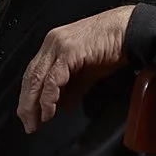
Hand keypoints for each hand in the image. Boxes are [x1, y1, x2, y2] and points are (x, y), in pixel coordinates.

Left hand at [17, 5, 135, 132]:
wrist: (128, 31)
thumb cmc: (112, 47)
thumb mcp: (87, 72)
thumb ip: (72, 88)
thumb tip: (61, 106)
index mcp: (53, 45)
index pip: (32, 74)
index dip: (28, 96)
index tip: (30, 115)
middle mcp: (51, 43)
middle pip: (30, 77)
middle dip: (26, 104)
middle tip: (28, 124)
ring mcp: (58, 46)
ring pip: (37, 78)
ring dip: (34, 104)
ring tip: (37, 121)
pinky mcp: (68, 51)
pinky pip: (53, 78)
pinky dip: (49, 97)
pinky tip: (49, 110)